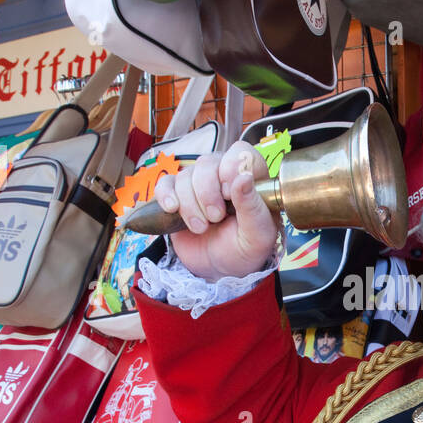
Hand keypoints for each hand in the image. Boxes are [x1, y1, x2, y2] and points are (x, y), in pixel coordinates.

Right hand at [153, 141, 279, 281]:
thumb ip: (253, 206)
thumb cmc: (245, 250)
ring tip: (201, 227)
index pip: (240, 152)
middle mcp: (223, 174)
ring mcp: (198, 184)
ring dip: (190, 205)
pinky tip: (173, 210)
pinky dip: (166, 196)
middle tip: (216, 218)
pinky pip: (164, 183)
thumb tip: (243, 177)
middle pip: (207, 163)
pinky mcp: (177, 195)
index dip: (231, 169)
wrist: (220, 270)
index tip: (230, 195)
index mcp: (251, 178)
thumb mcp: (257, 235)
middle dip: (208, 193)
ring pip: (185, 176)